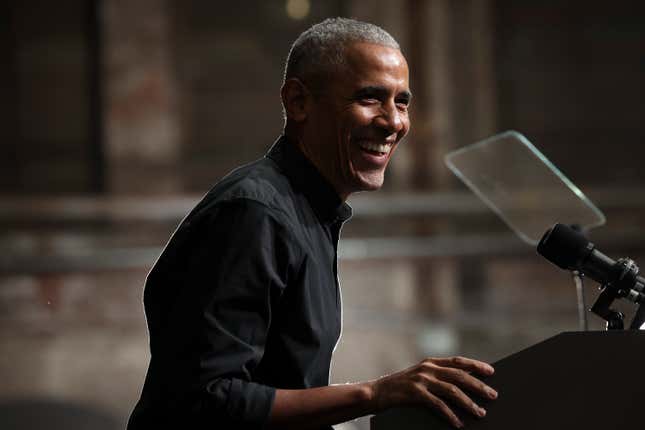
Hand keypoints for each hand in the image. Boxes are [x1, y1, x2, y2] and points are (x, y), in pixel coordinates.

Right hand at [368, 356, 496, 427]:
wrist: (377, 392)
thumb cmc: (401, 387)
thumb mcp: (420, 376)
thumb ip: (437, 376)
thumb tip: (463, 384)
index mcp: (430, 362)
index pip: (458, 361)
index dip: (475, 365)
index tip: (491, 371)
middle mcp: (427, 368)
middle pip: (459, 375)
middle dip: (478, 386)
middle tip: (493, 395)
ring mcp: (421, 380)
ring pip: (452, 390)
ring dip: (468, 403)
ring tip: (480, 413)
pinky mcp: (415, 393)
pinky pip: (438, 405)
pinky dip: (450, 415)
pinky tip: (458, 423)